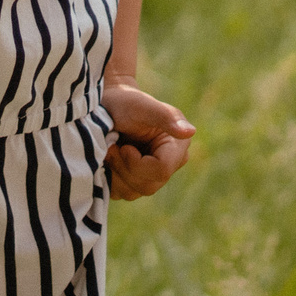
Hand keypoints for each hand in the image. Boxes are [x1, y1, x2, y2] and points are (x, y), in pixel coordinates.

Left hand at [104, 81, 195, 200]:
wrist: (106, 107)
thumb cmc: (125, 102)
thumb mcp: (142, 106)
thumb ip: (165, 117)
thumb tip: (189, 132)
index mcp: (176, 148)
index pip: (161, 170)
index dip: (137, 162)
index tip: (123, 146)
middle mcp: (168, 166)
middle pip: (147, 185)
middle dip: (123, 167)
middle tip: (110, 147)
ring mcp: (151, 177)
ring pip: (133, 192)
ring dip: (114, 172)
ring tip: (108, 150)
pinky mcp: (133, 183)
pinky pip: (121, 193)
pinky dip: (108, 178)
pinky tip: (106, 160)